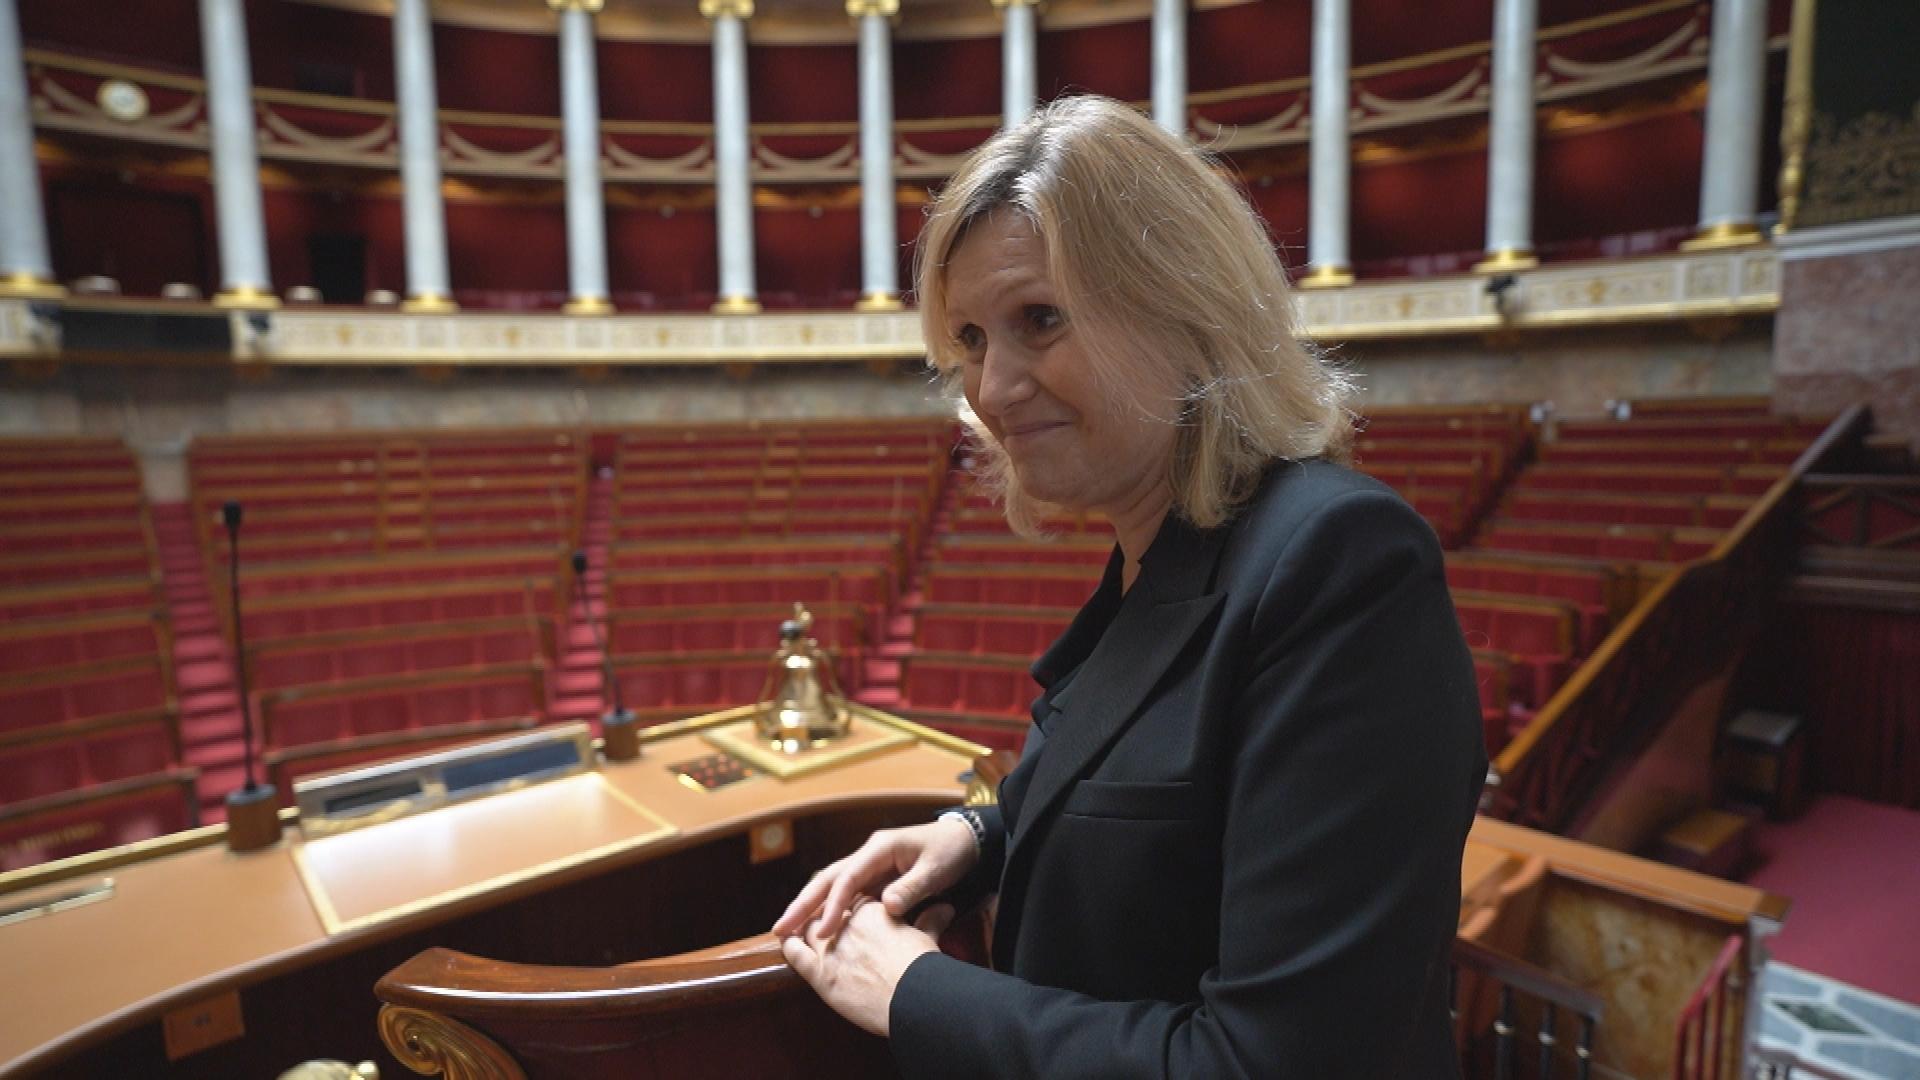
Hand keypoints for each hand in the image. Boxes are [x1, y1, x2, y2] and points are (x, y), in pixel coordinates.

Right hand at [772, 818, 978, 941]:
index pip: (847, 877)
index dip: (832, 905)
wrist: (965, 842)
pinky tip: (815, 930)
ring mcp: (869, 867)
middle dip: (803, 905)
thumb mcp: (936, 869)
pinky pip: (845, 896)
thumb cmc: (951, 852)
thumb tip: (886, 907)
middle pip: (827, 880)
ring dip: (810, 909)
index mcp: (879, 848)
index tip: (823, 931)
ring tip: (787, 933)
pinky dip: (828, 911)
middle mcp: (868, 855)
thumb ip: (912, 887)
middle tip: (780, 929)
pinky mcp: (874, 879)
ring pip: (832, 887)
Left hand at [780, 896, 954, 1035]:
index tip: (849, 908)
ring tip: (797, 925)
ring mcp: (831, 948)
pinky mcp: (819, 974)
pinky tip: (785, 940)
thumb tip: (944, 908)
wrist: (913, 997)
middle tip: (820, 916)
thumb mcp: (926, 937)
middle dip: (824, 913)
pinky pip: (796, 954)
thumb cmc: (922, 967)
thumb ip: (930, 919)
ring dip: (803, 925)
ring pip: (810, 929)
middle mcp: (847, 924)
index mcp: (872, 911)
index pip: (854, 900)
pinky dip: (789, 945)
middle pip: (829, 912)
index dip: (850, 904)